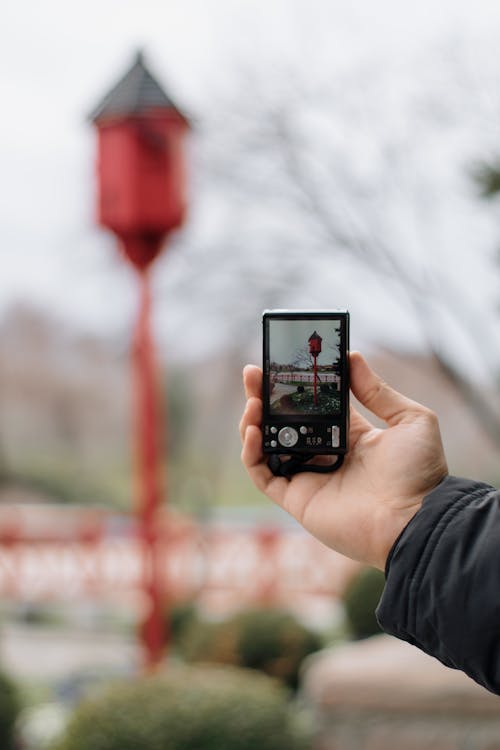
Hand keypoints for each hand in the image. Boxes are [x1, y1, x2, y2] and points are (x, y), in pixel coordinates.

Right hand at [239, 351, 447, 569]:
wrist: (415, 520)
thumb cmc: (419, 473)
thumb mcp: (410, 420)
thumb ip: (378, 391)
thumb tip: (353, 358)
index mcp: (351, 436)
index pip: (313, 406)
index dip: (296, 386)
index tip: (282, 363)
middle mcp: (325, 455)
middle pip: (284, 422)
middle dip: (265, 397)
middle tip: (252, 373)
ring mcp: (308, 477)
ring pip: (267, 446)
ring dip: (253, 421)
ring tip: (252, 399)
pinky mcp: (296, 498)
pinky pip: (263, 474)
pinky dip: (251, 453)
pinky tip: (252, 430)